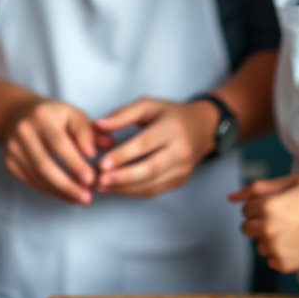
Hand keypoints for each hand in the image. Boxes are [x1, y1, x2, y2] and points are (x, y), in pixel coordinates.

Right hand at [2, 98, 98, 204]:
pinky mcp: (9, 162)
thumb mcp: (74, 116)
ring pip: (37, 176)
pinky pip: (31, 181)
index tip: (92, 179)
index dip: (74, 163)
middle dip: (67, 184)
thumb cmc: (55, 117)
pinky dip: (50, 191)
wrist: (18, 114)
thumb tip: (107, 145)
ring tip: (82, 199)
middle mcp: (23, 131)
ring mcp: (12, 148)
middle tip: (88, 197)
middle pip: (44, 164)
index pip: (58, 143)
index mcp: (42, 116)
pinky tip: (67, 196)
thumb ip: (90, 132)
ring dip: (60, 191)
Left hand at [91, 98, 218, 198]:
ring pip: (151, 184)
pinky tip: (116, 188)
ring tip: (102, 186)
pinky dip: (133, 192)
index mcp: (172, 129)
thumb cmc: (169, 115)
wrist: (200, 127)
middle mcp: (181, 151)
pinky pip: (154, 190)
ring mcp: (182, 169)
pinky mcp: (179, 181)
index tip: (101, 163)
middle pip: (150, 169)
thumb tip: (98, 125)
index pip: (144, 145)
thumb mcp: (148, 105)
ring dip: (124, 188)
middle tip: (99, 180)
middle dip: (122, 178)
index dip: (122, 156)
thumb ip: (122, 114)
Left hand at [228, 174, 298, 272]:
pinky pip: (270, 259)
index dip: (261, 206)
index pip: (245, 208)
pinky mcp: (283, 264)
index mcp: (267, 206)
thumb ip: (259, 187)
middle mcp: (267, 228)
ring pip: (257, 244)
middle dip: (259, 222)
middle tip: (283, 220)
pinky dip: (279, 253)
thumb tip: (230, 197)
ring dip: (268, 239)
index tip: (278, 207)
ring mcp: (275, 248)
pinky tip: (296, 245)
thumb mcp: (294, 181)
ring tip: (291, 233)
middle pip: (246, 228)